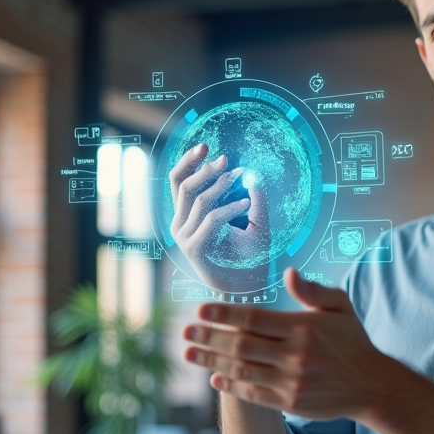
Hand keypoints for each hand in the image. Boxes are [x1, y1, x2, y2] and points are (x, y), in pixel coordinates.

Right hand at [168, 143, 269, 288]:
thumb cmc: (250, 256)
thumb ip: (251, 198)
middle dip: (203, 168)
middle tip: (225, 159)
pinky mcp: (194, 248)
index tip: (205, 146)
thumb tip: (252, 174)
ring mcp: (185, 237)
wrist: (248, 287)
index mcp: (187, 215)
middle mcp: (181, 225)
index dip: (189, 162)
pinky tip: (245, 204)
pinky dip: (229, 208)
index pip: (178, 181)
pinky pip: (211, 219)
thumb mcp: (254, 221)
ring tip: (239, 177)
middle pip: (182, 185)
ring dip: (220, 185)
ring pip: (198, 199)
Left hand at [182, 267, 402, 419]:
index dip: (224, 313)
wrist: (371, 386)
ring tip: (189, 354)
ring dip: (210, 362)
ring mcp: (291, 382)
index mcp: (304, 327)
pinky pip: (253, 394)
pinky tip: (214, 378)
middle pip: (240, 345)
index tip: (201, 309)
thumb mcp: (340, 307)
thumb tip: (289, 273)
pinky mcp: (290, 403)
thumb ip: (313, 290)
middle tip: (185, 331)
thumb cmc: (352, 341)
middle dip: (208, 337)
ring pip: (241, 370)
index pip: (254, 318)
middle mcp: (295, 355)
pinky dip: (231, 386)